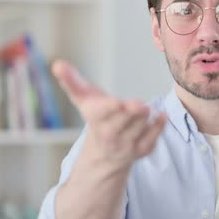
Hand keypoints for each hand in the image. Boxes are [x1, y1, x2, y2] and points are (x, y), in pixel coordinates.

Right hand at [52, 59, 166, 168]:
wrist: (102, 154)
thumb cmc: (95, 117)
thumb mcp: (83, 99)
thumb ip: (71, 81)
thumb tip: (57, 64)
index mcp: (96, 119)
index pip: (103, 113)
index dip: (111, 108)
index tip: (118, 103)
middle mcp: (110, 135)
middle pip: (127, 118)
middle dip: (134, 110)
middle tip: (140, 105)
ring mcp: (126, 145)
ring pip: (142, 124)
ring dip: (146, 114)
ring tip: (142, 110)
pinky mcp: (141, 151)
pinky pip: (154, 137)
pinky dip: (159, 125)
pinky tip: (161, 115)